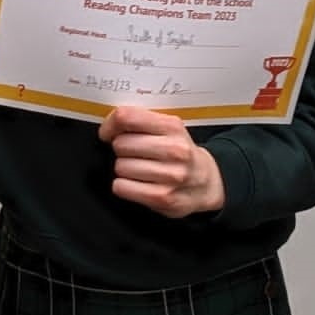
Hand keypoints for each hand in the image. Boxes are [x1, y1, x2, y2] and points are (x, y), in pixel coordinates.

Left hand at [98, 105, 224, 216]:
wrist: (206, 183)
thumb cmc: (180, 153)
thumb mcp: (168, 129)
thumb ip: (142, 121)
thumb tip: (109, 124)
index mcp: (172, 127)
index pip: (127, 117)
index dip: (110, 125)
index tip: (109, 132)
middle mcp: (174, 150)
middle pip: (121, 144)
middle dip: (121, 149)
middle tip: (133, 154)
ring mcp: (170, 175)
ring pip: (120, 166)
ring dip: (124, 169)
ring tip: (139, 169)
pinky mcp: (162, 198)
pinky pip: (121, 187)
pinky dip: (123, 186)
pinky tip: (137, 184)